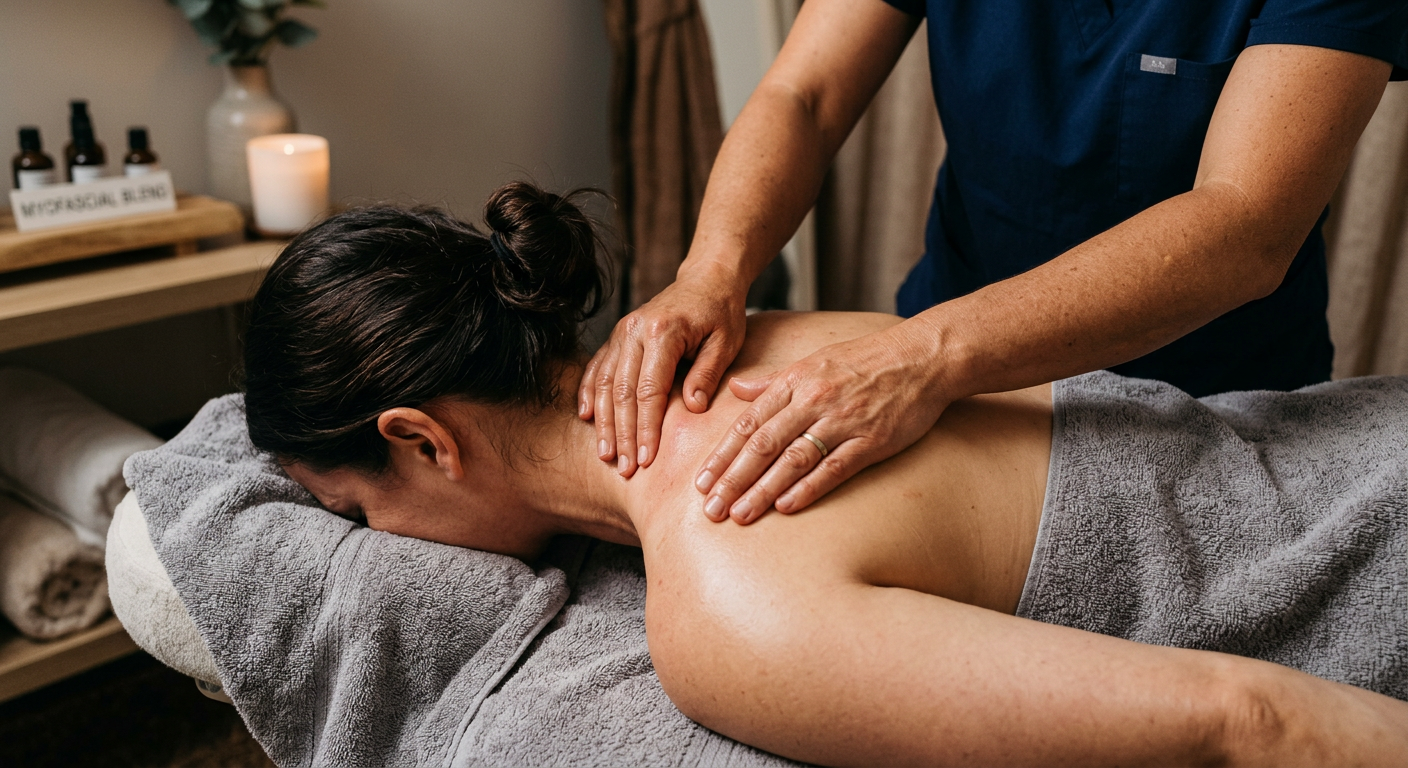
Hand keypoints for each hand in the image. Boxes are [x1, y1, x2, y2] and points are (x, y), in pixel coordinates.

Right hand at [579, 271, 747, 476]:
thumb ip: (707, 373)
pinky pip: (598, 367)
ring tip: (606, 454)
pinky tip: (587, 418)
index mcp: (663, 332)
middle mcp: (635, 331)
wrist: (706, 279)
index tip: (646, 458)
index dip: (645, 428)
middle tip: (624, 467)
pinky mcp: (618, 336)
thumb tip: (692, 408)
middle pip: (623, 391)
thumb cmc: (721, 312)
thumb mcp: (726, 341)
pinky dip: (590, 393)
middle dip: (622, 433)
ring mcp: (622, 332)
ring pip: (606, 383)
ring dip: (604, 421)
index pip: (649, 390)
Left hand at [695, 324, 949, 523]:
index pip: (748, 424)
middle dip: (733, 480)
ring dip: (762, 490)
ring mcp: (842, 422)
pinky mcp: (871, 441)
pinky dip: (808, 488)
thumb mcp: (813, 362)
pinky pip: (833, 468)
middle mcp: (812, 402)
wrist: (920, 358)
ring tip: (739, 515)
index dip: (722, 455)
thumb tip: (736, 390)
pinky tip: (785, 507)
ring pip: (792, 460)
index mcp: (795, 383)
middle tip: (710, 509)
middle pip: (763, 445)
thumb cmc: (864, 361)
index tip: (701, 482)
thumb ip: (773, 381)